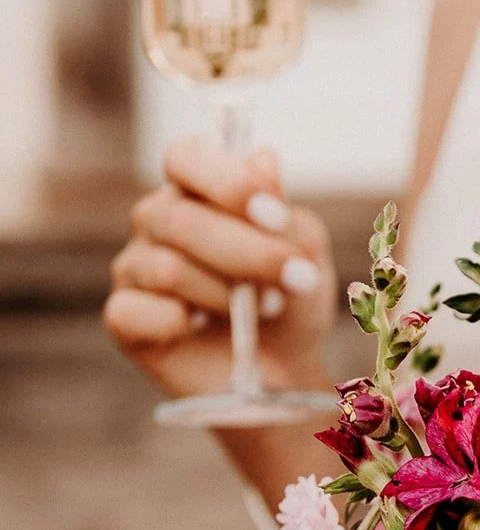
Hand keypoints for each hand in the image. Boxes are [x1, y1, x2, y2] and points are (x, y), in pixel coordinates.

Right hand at [105, 136, 337, 401]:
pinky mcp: (123, 317)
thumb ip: (283, 214)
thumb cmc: (291, 302)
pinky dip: (181, 324)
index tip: (275, 216)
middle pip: (180, 218)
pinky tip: (204, 329)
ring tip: (264, 310)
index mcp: (197, 189)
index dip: (226, 182)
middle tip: (296, 280)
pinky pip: (137, 311)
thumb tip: (262, 159)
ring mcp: (135, 266)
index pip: (186, 158)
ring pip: (168, 268)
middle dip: (247, 253)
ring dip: (226, 294)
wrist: (284, 372)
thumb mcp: (305, 256)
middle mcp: (158, 220)